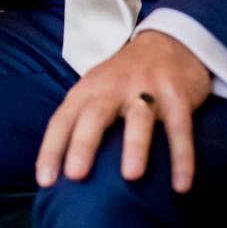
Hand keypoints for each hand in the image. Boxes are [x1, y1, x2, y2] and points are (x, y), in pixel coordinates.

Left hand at [35, 30, 212, 193]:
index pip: (64, 119)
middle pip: (95, 114)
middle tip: (76, 175)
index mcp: (89, 88)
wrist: (169, 42)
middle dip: (84, 143)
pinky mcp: (178, 96)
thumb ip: (80, 120)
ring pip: (139, 119)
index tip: (45, 180)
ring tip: (131, 176)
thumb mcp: (97, 89)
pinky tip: (181, 185)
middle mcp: (115, 87)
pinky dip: (182, 157)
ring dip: (135, 146)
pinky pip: (179, 128)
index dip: (51, 148)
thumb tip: (60, 168)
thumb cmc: (124, 77)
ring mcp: (148, 89)